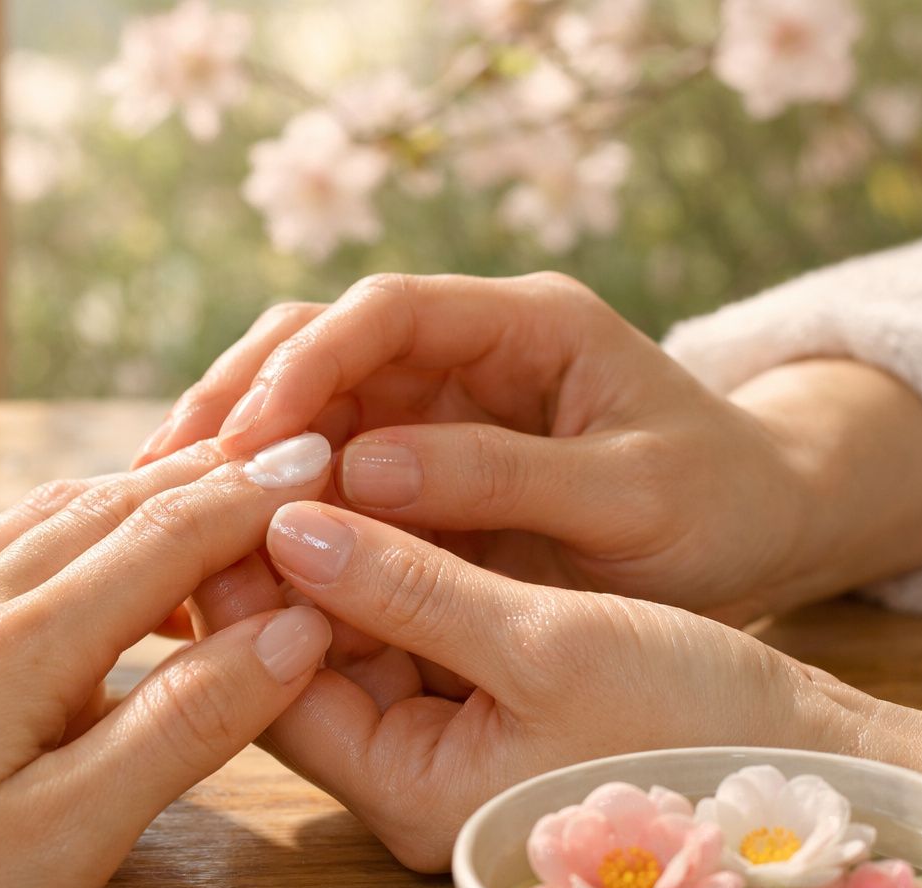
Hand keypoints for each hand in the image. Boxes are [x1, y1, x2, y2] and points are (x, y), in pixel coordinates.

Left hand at [0, 435, 336, 887]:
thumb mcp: (58, 838)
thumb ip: (177, 728)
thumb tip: (285, 629)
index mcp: (28, 643)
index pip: (170, 535)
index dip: (253, 495)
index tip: (319, 463)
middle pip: (107, 506)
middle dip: (201, 478)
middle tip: (272, 458)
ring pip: (38, 516)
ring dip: (126, 493)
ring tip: (182, 489)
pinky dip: (49, 527)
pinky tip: (48, 553)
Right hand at [139, 274, 921, 623]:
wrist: (759, 532)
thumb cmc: (718, 508)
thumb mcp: (633, 498)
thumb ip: (503, 477)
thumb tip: (359, 472)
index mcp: (526, 324)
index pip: (387, 311)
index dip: (307, 365)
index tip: (248, 437)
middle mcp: (464, 350)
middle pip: (316, 343)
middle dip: (235, 400)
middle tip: (164, 474)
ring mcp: (435, 402)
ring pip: (302, 402)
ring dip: (230, 450)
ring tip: (162, 509)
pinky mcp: (419, 460)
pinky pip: (323, 465)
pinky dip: (267, 498)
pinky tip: (217, 542)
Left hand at [190, 498, 887, 872]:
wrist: (799, 761)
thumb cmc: (691, 719)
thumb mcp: (546, 642)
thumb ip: (409, 584)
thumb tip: (289, 521)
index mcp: (409, 793)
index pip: (272, 685)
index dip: (239, 578)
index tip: (227, 476)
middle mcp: (403, 781)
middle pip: (290, 662)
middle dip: (269, 559)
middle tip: (248, 451)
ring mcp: (433, 747)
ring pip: (337, 638)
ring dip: (319, 550)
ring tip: (293, 451)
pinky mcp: (464, 709)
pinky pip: (389, 632)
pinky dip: (375, 564)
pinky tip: (358, 488)